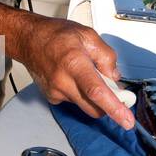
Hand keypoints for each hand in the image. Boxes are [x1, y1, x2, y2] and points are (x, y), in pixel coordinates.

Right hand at [17, 14, 135, 128]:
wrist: (29, 39)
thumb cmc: (55, 35)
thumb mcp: (88, 36)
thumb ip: (106, 57)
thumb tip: (114, 76)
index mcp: (74, 63)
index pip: (97, 92)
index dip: (114, 108)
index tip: (126, 120)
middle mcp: (63, 81)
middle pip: (93, 108)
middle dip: (108, 105)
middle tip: (114, 91)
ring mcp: (56, 92)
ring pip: (85, 106)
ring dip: (93, 97)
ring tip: (86, 74)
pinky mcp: (52, 98)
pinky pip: (74, 102)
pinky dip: (80, 94)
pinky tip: (73, 78)